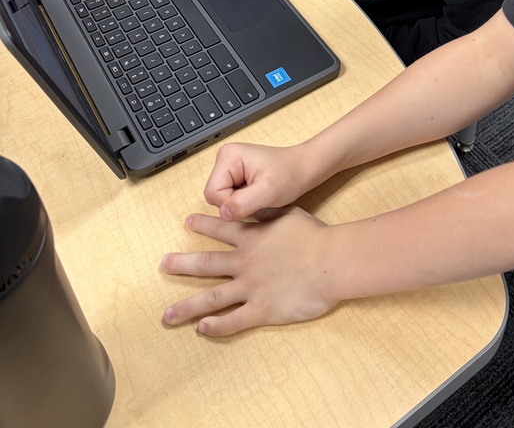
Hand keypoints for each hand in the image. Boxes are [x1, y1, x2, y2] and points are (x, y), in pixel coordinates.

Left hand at [161, 207, 337, 334]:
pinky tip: (202, 330)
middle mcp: (244, 262)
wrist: (329, 261)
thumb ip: (268, 211)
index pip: (221, 229)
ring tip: (167, 315)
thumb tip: (256, 202)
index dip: (203, 224)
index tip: (186, 221)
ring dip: (187, 307)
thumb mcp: (289, 213)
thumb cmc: (314, 236)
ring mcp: (250, 288)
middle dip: (182, 264)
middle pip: (206, 264)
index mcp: (251, 238)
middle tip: (163, 265)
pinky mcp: (262, 309)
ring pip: (211, 298)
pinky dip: (217, 326)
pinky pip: (234, 321)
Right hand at [203, 141, 319, 220]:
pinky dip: (242, 200)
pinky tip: (256, 193)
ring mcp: (229, 165)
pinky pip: (229, 195)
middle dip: (234, 203)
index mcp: (228, 156)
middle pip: (214, 195)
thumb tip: (223, 213)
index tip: (253, 198)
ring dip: (238, 202)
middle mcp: (224, 157)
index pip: (213, 192)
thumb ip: (242, 203)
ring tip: (258, 194)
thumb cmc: (289, 175)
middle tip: (257, 196)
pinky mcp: (234, 173)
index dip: (231, 204)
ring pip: (221, 197)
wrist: (303, 168)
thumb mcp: (267, 192)